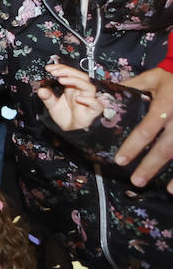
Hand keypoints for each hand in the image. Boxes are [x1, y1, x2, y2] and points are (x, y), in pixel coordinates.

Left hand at [39, 63, 104, 131]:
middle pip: (81, 76)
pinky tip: (79, 98)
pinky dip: (89, 100)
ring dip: (76, 81)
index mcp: (72, 88)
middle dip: (68, 71)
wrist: (71, 131)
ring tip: (62, 80)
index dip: (61, 68)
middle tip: (55, 72)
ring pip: (89, 87)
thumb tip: (41, 90)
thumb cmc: (65, 116)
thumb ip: (47, 97)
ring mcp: (89, 101)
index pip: (70, 73)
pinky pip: (96, 104)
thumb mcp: (52, 106)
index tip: (49, 68)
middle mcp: (81, 92)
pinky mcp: (93, 111)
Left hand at [115, 67, 172, 190]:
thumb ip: (131, 86)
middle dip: (151, 166)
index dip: (134, 146)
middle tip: (136, 181)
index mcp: (165, 105)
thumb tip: (102, 93)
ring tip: (167, 191)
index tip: (120, 160)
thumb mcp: (153, 78)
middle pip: (166, 147)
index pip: (147, 128)